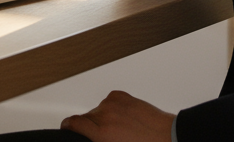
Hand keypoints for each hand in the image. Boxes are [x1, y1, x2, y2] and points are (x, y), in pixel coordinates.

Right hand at [61, 90, 175, 141]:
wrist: (167, 136)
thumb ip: (100, 140)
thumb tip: (95, 137)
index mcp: (101, 133)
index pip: (73, 122)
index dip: (67, 125)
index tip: (66, 126)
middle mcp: (105, 115)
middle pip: (84, 117)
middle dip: (89, 126)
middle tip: (101, 135)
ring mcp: (113, 103)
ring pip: (96, 109)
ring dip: (101, 117)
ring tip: (116, 127)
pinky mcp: (122, 96)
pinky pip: (108, 101)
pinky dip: (111, 108)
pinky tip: (121, 117)